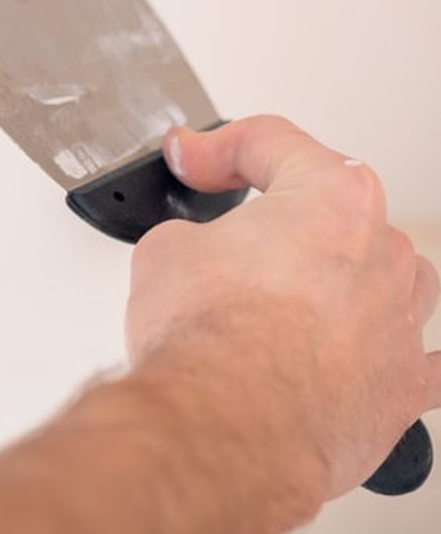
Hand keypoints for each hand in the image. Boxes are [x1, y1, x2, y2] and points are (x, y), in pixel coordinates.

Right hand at [127, 116, 439, 499]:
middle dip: (276, 222)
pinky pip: (410, 357)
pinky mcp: (403, 387)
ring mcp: (402, 321)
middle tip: (220, 243)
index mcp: (333, 197)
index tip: (190, 159)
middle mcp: (383, 252)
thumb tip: (194, 252)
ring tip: (277, 303)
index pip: (271, 143)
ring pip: (380, 277)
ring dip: (333, 280)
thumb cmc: (209, 342)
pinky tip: (351, 354)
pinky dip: (379, 351)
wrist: (226, 429)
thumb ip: (190, 234)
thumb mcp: (163, 252)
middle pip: (334, 212)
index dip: (215, 147)